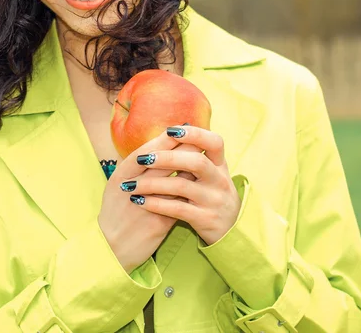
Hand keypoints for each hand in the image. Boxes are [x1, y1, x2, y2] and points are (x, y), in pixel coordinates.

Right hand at [97, 124, 203, 273]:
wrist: (110, 248)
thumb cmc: (115, 210)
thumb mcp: (118, 183)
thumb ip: (136, 166)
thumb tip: (159, 144)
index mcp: (122, 173)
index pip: (149, 150)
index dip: (167, 138)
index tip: (182, 127)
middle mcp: (135, 186)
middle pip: (166, 161)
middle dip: (185, 148)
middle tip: (199, 138)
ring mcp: (148, 204)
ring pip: (177, 180)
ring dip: (192, 169)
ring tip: (204, 158)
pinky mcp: (159, 223)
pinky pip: (180, 202)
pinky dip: (190, 192)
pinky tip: (200, 184)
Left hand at [122, 125, 241, 246]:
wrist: (229, 232)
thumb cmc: (210, 194)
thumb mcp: (210, 173)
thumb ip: (193, 155)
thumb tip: (170, 130)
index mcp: (219, 164)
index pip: (215, 142)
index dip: (195, 133)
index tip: (170, 130)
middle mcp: (220, 180)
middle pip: (196, 162)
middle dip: (167, 157)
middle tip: (142, 159)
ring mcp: (214, 200)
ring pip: (181, 186)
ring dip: (152, 183)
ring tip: (131, 185)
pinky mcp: (205, 219)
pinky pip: (177, 209)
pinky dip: (156, 204)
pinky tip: (139, 201)